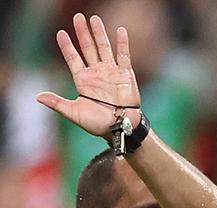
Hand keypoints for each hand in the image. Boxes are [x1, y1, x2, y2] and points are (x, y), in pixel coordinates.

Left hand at [37, 13, 140, 137]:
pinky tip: (119, 30)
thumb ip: (58, 103)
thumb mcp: (75, 113)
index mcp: (83, 81)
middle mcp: (96, 73)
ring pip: (104, 48)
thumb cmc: (98, 124)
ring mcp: (111, 72)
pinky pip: (123, 56)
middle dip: (82, 33)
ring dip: (99, 33)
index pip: (73, 59)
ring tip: (94, 19)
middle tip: (77, 17)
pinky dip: (122, 43)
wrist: (121, 127)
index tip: (60, 33)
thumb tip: (38, 96)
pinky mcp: (126, 74)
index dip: (67, 46)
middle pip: (88, 48)